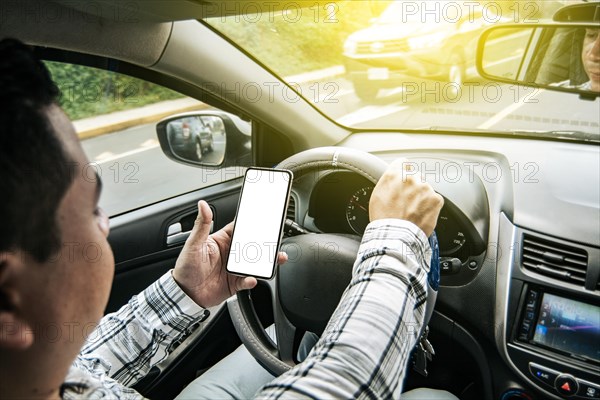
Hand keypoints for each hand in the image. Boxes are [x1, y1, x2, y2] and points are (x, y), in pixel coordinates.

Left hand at [173, 200, 287, 307]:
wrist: (184, 294)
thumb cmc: (186, 268)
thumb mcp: (193, 244)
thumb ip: (201, 225)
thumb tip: (202, 205)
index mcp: (222, 241)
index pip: (240, 229)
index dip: (252, 224)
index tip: (264, 218)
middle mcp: (231, 254)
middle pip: (253, 246)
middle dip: (266, 243)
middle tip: (275, 240)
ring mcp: (234, 268)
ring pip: (255, 263)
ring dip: (267, 261)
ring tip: (276, 258)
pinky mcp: (235, 283)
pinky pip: (247, 280)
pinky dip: (252, 280)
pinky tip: (252, 279)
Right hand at [369, 159, 443, 235]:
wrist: (395, 235)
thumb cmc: (383, 218)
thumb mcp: (377, 194)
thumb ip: (388, 181)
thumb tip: (394, 177)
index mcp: (394, 174)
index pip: (403, 163)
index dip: (403, 172)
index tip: (404, 180)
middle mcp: (411, 177)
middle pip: (416, 177)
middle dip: (413, 187)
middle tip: (406, 202)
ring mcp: (425, 187)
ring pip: (426, 189)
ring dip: (422, 197)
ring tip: (413, 211)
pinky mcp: (436, 199)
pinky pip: (434, 199)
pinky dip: (430, 206)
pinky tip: (421, 214)